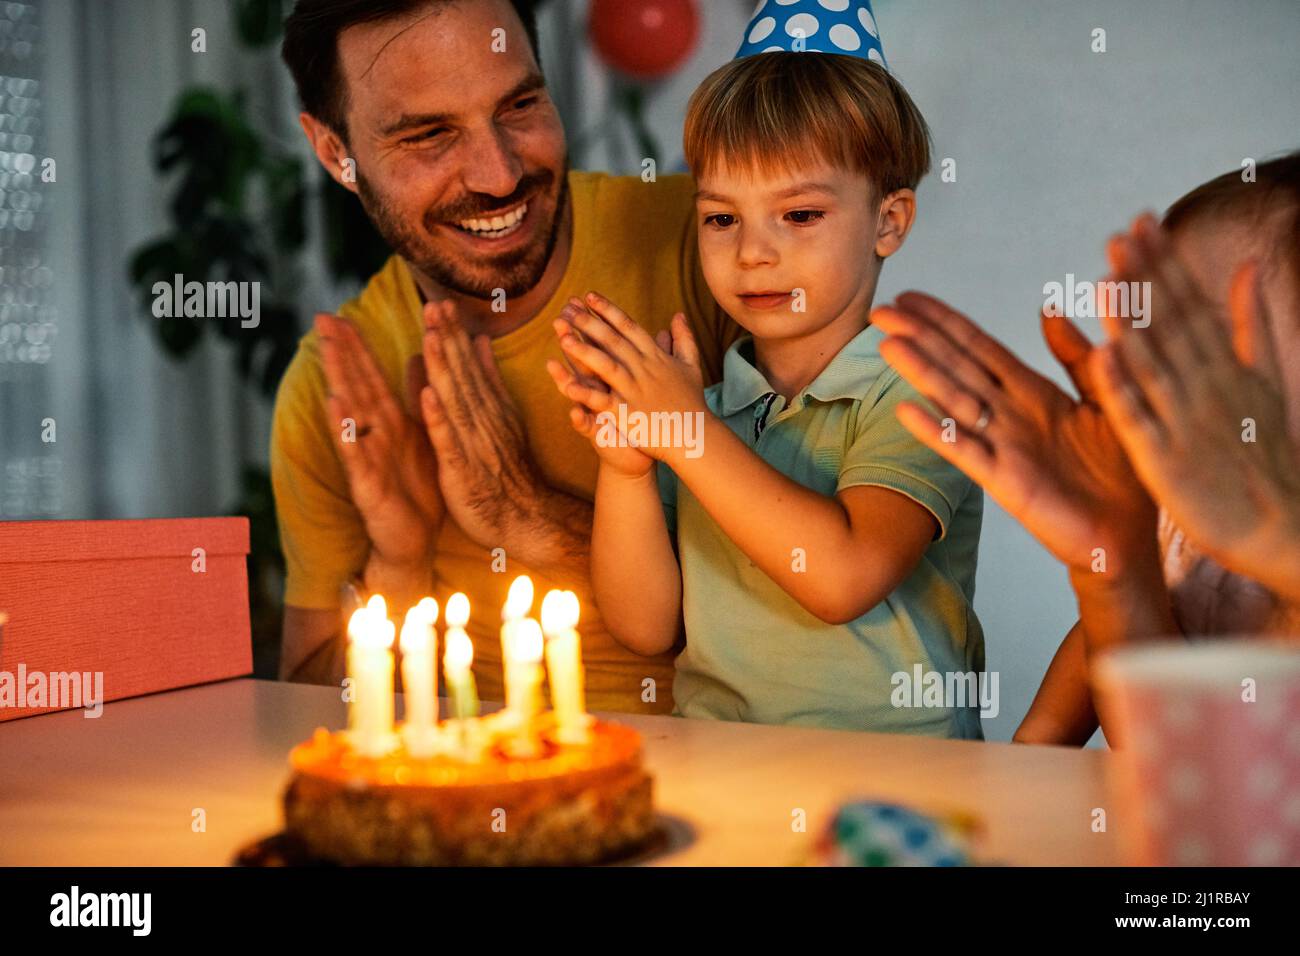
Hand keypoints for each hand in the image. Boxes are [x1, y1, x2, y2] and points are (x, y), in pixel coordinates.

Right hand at [316, 313, 444, 566]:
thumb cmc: (415, 488)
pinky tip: (335, 407)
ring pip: (352, 415)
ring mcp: (368, 459)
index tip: (341, 313)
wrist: (415, 541)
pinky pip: (356, 454)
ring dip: (339, 383)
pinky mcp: (368, 485)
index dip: (357, 346)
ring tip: (328, 351)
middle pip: (356, 387)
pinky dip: (345, 431)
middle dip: (341, 353)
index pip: (370, 376)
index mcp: (389, 423)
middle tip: (322, 318)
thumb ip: (414, 400)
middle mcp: (374, 436)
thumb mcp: (418, 437)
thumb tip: (416, 357)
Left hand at [418, 299, 561, 552]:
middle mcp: (482, 420)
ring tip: (429, 337)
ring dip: (442, 368)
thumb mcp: (504, 418)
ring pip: (455, 401)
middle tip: (433, 305)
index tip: (441, 301)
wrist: (524, 518)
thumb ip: (490, 380)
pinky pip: (450, 441)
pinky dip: (440, 418)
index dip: (455, 333)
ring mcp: (473, 444)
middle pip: (462, 375)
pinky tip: (428, 395)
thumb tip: (482, 340)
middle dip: (447, 339)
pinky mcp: (461, 471)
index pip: (470, 364)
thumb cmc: (509, 470)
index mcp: (489, 407)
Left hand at [556, 291, 706, 463]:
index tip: (589, 296)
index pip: (628, 327)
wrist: (695, 434)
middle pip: (613, 340)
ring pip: (605, 365)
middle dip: (589, 322)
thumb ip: (684, 338)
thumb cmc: (692, 401)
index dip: (608, 310)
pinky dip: (586, 393)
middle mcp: (643, 369)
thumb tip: (679, 315)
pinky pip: (603, 401)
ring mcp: (634, 390)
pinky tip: (567, 385)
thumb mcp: (691, 364)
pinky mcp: (627, 413)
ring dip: (583, 350)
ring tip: (562, 336)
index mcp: (655, 356)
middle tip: (568, 307)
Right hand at [872, 291, 1157, 573]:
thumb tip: (1048, 309)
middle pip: (956, 366)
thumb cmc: (1122, 471)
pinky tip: (906, 411)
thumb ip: (1076, 357)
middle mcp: (1009, 414)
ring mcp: (1003, 446)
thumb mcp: (1108, 397)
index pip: (979, 346)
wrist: (1129, 532)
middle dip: (919, 336)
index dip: (944, 321)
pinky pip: (966, 451)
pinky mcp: (1005, 481)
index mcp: (1032, 391)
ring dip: (920, 372)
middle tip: (880, 310)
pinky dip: (936, 431)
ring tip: (887, 345)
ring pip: (954, 400)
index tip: (909, 297)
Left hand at [1091, 214, 1299, 598]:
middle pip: (1170, 326)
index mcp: (1222, 368)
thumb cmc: (1262, 456)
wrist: (1281, 530)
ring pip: (1153, 365)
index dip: (1163, 263)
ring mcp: (1186, 423)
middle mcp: (1205, 388)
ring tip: (1106, 281)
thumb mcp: (1261, 381)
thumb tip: (1247, 266)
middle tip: (1118, 234)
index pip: (1187, 306)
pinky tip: (1102, 355)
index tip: (1140, 221)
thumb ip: (1250, 324)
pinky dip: (1122, 389)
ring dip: (1130, 323)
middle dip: (1144, 279)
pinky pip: (1138, 421)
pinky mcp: (1167, 461)